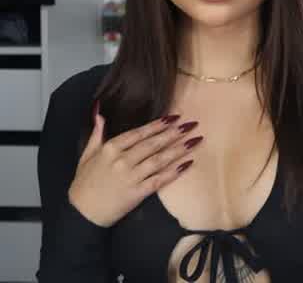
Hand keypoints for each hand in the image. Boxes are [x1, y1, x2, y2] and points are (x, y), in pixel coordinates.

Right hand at [67, 101, 202, 227]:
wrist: (81, 215)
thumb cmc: (84, 183)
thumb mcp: (86, 155)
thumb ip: (97, 133)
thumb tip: (100, 113)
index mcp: (110, 149)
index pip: (139, 133)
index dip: (158, 125)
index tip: (174, 117)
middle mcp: (122, 161)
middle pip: (153, 144)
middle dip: (174, 133)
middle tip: (191, 124)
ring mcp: (131, 177)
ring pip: (159, 160)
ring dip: (179, 149)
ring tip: (195, 140)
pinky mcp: (137, 193)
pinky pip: (159, 180)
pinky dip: (174, 172)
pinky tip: (188, 163)